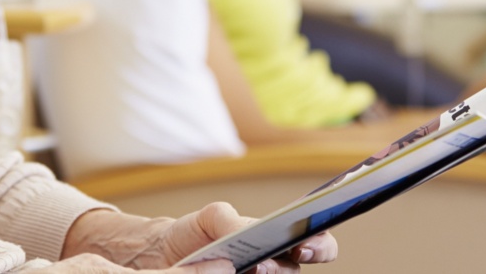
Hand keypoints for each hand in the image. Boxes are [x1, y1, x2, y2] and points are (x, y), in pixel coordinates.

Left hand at [63, 204, 336, 272]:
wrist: (165, 255)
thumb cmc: (198, 233)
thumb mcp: (213, 217)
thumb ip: (231, 221)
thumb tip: (245, 234)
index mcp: (280, 240)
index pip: (318, 244)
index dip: (320, 244)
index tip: (306, 243)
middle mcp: (275, 267)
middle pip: (294, 271)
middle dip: (286, 266)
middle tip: (273, 261)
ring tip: (250, 268)